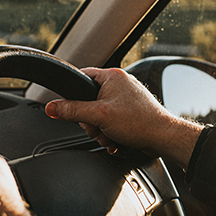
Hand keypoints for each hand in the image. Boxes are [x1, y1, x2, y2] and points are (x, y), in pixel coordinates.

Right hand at [45, 68, 202, 169]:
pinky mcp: (131, 111)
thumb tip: (52, 108)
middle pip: (88, 100)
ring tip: (110, 136)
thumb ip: (72, 111)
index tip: (71, 108)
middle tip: (98, 128)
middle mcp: (120, 83)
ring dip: (100, 129)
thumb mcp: (99, 116)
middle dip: (91, 121)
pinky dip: (110, 132)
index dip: (74, 94)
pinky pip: (111, 120)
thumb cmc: (139, 122)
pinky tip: (115, 140)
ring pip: (99, 113)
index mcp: (112, 76)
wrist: (163, 138)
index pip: (82, 77)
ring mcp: (126, 97)